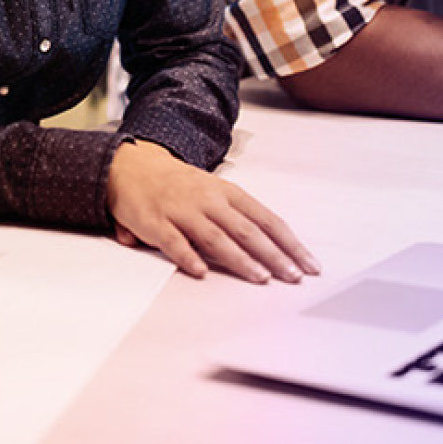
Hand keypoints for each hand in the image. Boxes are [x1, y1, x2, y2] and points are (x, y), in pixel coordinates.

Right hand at [106, 139, 318, 282]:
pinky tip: (201, 271)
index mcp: (226, 192)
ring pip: (216, 237)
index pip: (266, 219)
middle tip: (294, 276)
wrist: (133, 166)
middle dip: (274, 254)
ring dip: (240, 259)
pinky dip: (188, 256)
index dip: (289, 242)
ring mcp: (182, 211)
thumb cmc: (180, 184)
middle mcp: (209, 200)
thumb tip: (273, 248)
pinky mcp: (156, 223)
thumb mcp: (214, 191)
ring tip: (260, 277)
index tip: (309, 263)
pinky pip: (174, 242)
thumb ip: (238, 217)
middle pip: (247, 230)